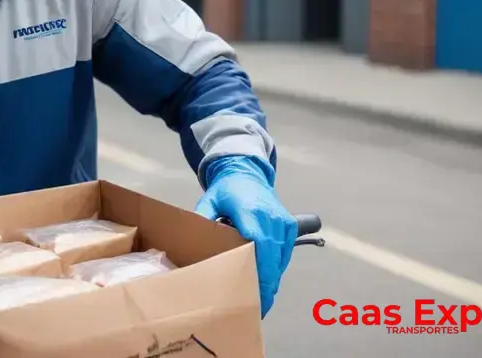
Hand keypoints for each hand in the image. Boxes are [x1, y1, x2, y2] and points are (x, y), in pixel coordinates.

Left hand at [195, 155, 296, 318]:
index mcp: (251, 212)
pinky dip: (275, 269)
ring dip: (270, 280)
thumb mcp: (209, 202)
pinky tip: (264, 282)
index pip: (260, 247)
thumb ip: (203, 221)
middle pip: (272, 260)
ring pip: (280, 261)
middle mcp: (272, 219)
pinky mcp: (290, 226)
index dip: (258, 273)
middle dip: (265, 286)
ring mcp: (284, 223)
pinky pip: (284, 254)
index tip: (252, 295)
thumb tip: (191, 245)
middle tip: (254, 310)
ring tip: (257, 302)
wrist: (247, 172)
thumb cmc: (225, 190)